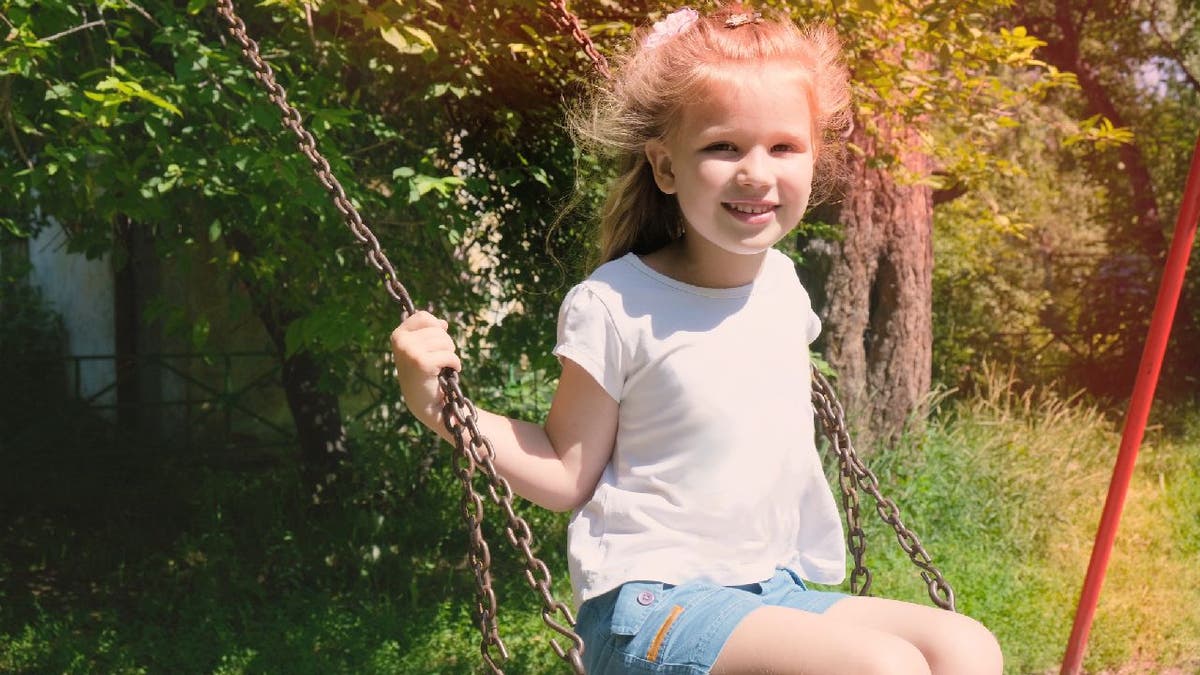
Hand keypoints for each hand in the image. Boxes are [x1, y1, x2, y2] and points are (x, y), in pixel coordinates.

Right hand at [389, 311, 461, 430]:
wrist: (424, 403)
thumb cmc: (424, 374)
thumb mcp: (422, 349)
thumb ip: (429, 333)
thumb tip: (443, 323)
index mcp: (398, 335)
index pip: (423, 316)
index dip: (436, 326)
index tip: (437, 342)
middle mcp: (401, 342)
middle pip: (437, 329)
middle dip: (446, 343)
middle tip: (440, 360)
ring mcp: (410, 352)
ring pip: (445, 341)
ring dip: (451, 354)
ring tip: (442, 366)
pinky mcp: (422, 363)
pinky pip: (450, 355)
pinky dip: (455, 364)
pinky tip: (451, 372)